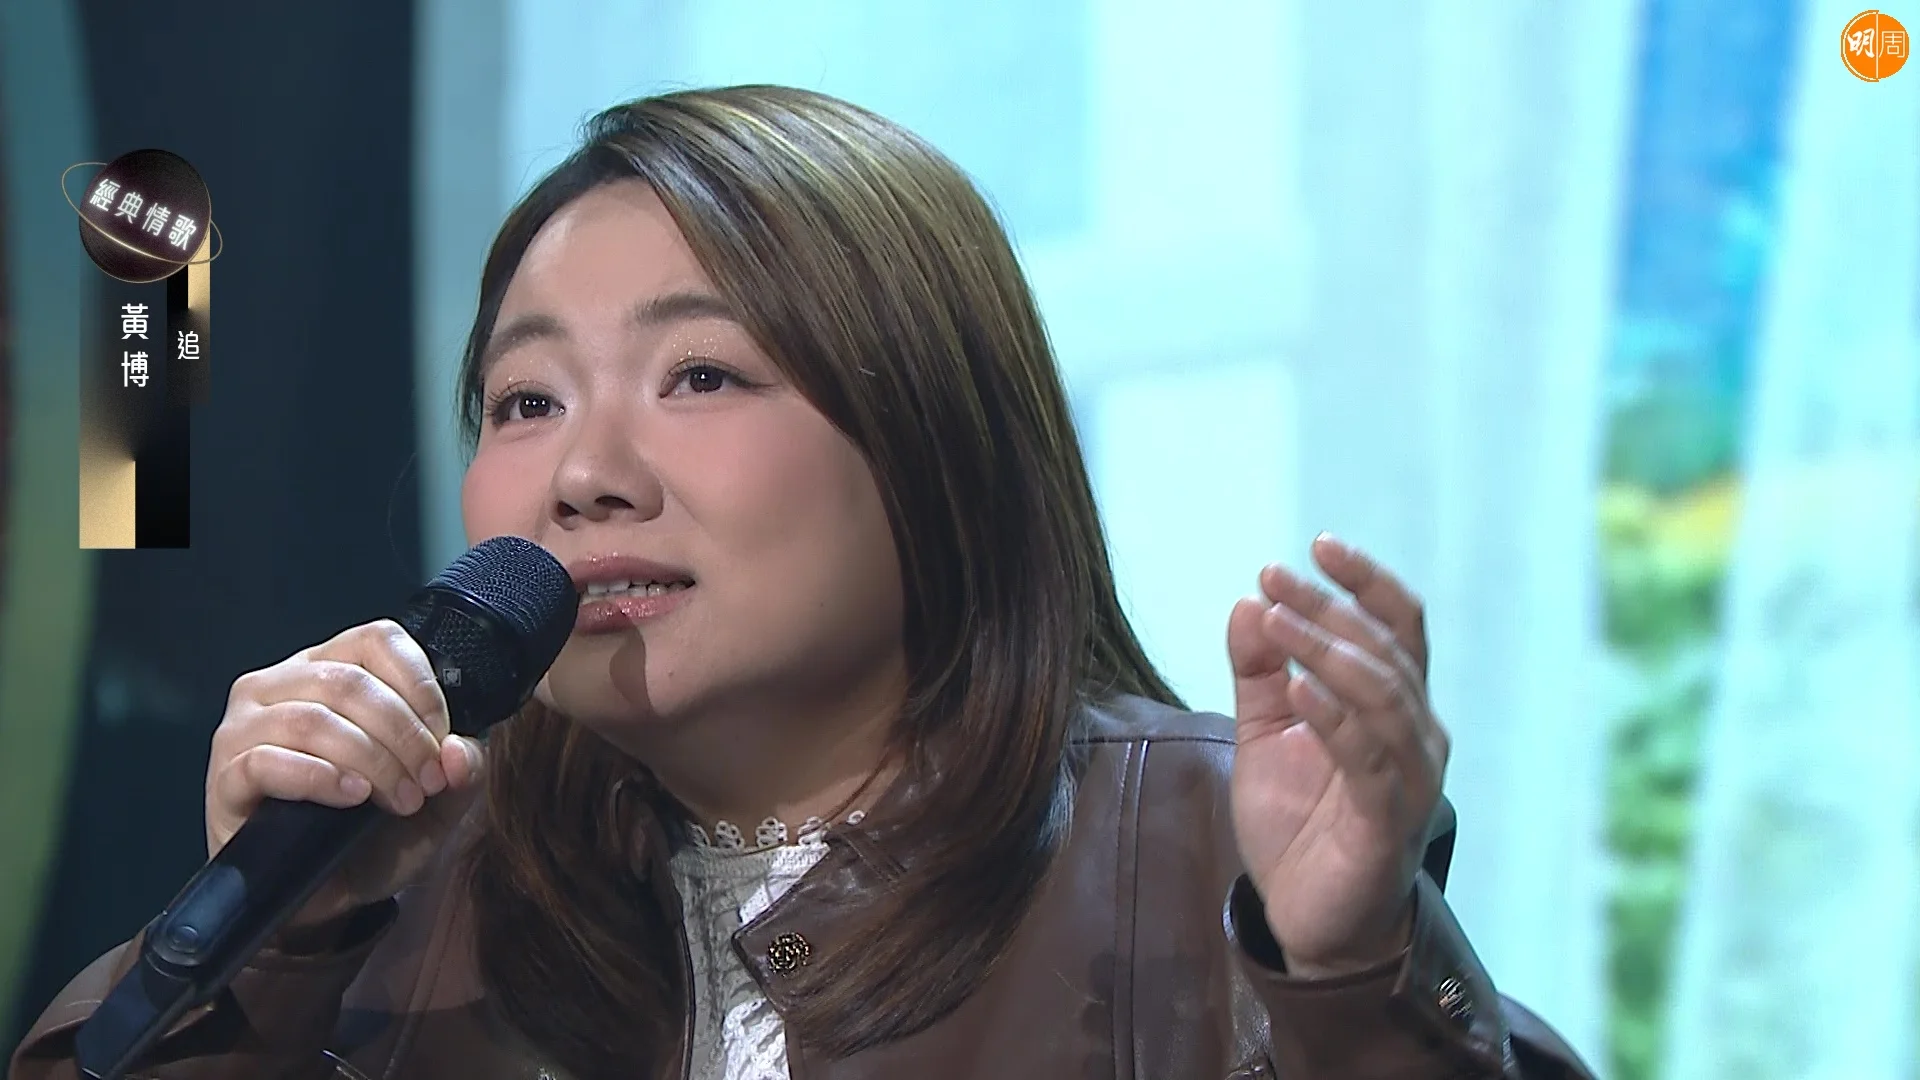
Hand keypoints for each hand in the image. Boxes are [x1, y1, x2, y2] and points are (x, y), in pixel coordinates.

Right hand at [207, 619, 485, 929]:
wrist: (329, 895)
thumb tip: (459, 750)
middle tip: (427, 783)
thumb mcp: (437, 803)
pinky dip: (319, 777)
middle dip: (403, 735)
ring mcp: (245, 727)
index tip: (443, 737)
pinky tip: (352, 797)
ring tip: (398, 799)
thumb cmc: (376, 832)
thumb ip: (460, 772)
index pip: (378, 639)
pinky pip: (267, 761)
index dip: (420, 686)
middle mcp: (281, 684)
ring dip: (370, 760)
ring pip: (312, 719)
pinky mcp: (227, 775)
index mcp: (332, 666)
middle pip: (349, 681)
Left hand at [1227, 534, 1447, 976]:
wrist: (1311, 922)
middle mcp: (1417, 733)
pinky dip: (1333, 718)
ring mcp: (1408, 777)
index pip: (1396, 625)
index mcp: (1395, 706)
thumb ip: (1258, 672)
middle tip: (1273, 576)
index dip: (1365, 580)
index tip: (1318, 543)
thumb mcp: (1264, 735)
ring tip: (1277, 621)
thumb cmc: (1300, 825)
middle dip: (1326, 608)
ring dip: (1326, 650)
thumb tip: (1248, 601)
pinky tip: (1297, 691)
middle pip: (1383, 650)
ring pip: (1383, 694)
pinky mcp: (1387, 822)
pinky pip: (1368, 758)